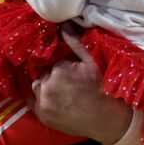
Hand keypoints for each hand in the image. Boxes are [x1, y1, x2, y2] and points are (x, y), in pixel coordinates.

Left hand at [29, 25, 132, 144]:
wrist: (109, 120)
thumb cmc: (103, 87)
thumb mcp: (91, 62)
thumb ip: (74, 42)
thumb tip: (63, 23)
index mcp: (57, 71)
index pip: (48, 59)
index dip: (56, 62)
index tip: (65, 65)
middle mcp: (46, 88)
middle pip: (41, 73)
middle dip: (49, 73)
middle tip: (64, 78)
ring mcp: (43, 104)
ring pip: (36, 86)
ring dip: (44, 85)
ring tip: (60, 89)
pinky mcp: (42, 117)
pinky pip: (34, 101)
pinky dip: (40, 97)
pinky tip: (51, 96)